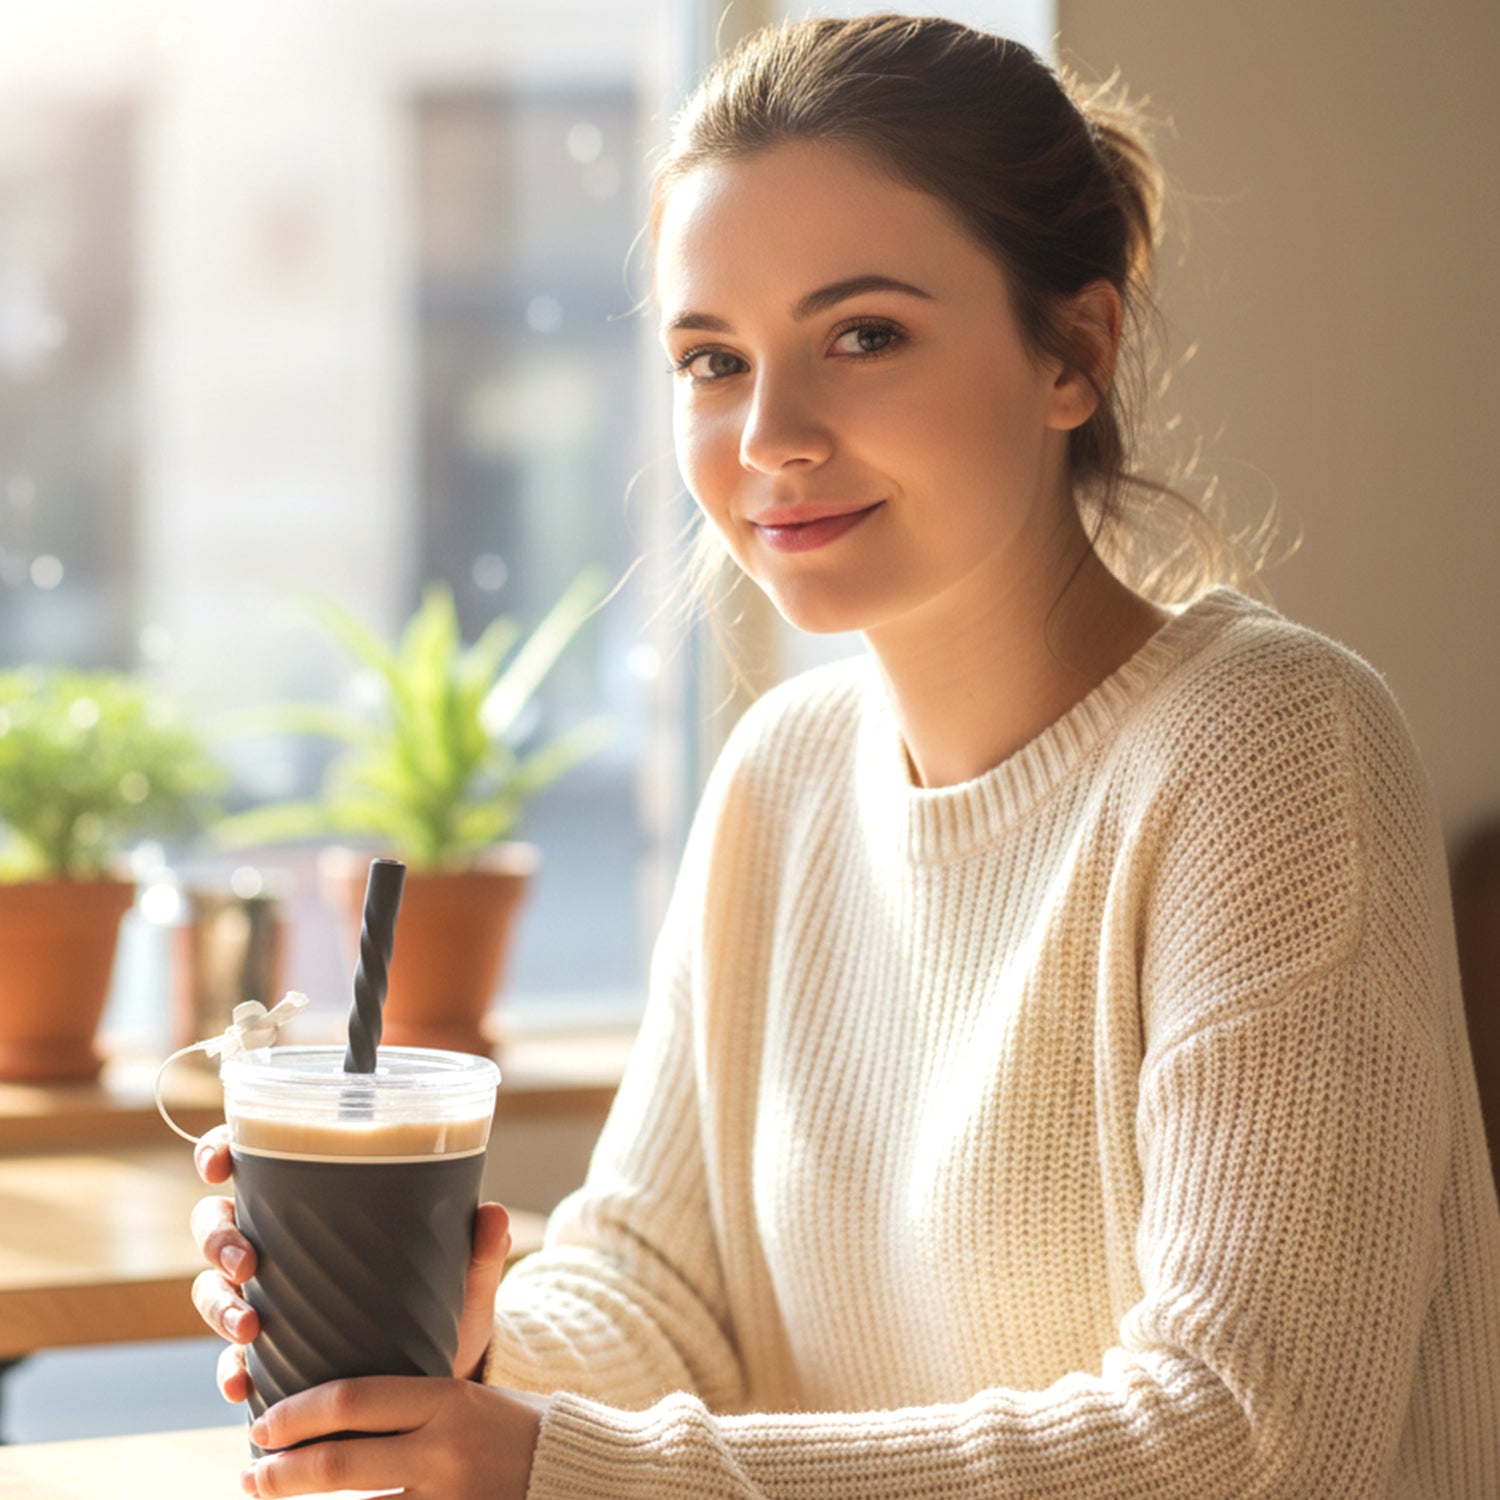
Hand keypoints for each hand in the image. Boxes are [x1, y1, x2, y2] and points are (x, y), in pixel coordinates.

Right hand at [190, 1125, 514, 1401]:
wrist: (440, 1370)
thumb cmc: (441, 1301)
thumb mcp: (460, 1274)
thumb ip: (476, 1249)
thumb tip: (494, 1214)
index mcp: (315, 1204)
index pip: (253, 1164)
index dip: (221, 1153)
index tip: (221, 1162)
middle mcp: (280, 1245)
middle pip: (217, 1222)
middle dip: (218, 1238)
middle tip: (248, 1261)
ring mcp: (268, 1300)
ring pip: (212, 1288)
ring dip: (219, 1305)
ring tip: (251, 1328)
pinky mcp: (270, 1355)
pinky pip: (230, 1360)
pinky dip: (230, 1372)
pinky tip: (243, 1385)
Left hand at [239, 1378, 548, 1498]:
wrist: (582, 1472)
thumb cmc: (522, 1428)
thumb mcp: (475, 1393)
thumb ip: (417, 1394)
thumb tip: (343, 1394)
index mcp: (449, 1399)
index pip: (353, 1400)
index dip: (297, 1414)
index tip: (263, 1425)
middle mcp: (443, 1451)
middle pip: (339, 1463)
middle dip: (282, 1474)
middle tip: (252, 1474)